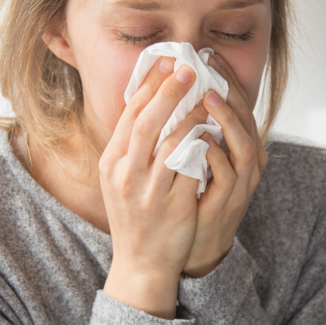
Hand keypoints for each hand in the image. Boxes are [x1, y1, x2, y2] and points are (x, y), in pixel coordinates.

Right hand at [100, 57, 206, 317]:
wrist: (141, 263)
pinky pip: (189, 168)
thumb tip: (150, 103)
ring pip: (170, 143)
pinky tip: (214, 131)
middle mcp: (125, 174)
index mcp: (111, 163)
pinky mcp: (172, 205)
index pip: (129, 114)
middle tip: (189, 68)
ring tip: (206, 97)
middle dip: (168, 91)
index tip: (166, 61)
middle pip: (146, 122)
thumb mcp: (121, 179)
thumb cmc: (136, 217)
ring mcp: (148, 191)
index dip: (149, 85)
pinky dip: (202, 146)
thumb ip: (132, 146)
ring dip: (190, 115)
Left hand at [183, 54, 267, 278]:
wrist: (191, 246)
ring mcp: (240, 184)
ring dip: (227, 121)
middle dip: (230, 92)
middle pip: (247, 119)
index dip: (225, 79)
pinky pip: (227, 177)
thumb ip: (190, 127)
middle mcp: (246, 162)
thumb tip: (172, 90)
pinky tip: (201, 140)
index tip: (208, 55)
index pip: (237, 105)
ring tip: (209, 98)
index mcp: (238, 146)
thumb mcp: (193, 156)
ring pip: (244, 146)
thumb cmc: (191, 196)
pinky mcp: (228, 203)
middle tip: (210, 68)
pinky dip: (216, 157)